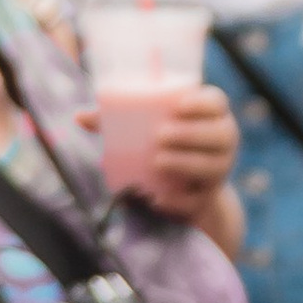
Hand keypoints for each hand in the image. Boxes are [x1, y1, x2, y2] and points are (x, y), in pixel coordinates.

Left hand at [86, 84, 238, 221]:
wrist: (187, 189)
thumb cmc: (164, 145)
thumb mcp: (146, 129)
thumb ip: (116, 121)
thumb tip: (80, 117)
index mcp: (211, 116)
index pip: (217, 102)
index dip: (203, 103)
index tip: (179, 105)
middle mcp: (223, 141)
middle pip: (220, 134)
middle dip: (190, 134)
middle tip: (160, 135)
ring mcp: (219, 171)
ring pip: (212, 166)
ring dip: (185, 163)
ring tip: (158, 161)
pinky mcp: (208, 198)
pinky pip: (198, 200)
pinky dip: (178, 200)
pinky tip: (158, 198)